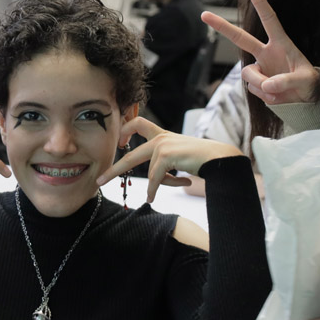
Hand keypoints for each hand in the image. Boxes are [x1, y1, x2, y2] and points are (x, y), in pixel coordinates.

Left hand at [96, 119, 242, 202]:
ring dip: (156, 186)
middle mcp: (161, 137)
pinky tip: (153, 197)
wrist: (219, 158)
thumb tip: (151, 187)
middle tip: (100, 181)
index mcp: (162, 134)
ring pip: (148, 171)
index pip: (138, 123)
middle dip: (114, 169)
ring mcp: (163, 145)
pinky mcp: (167, 154)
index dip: (125, 130)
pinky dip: (155, 189)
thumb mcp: (177, 158)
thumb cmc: (200, 160)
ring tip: (159, 194)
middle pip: (130, 153)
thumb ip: (162, 164)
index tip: (120, 142)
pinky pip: (155, 178)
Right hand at [201, 0, 319, 104]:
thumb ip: (288, 81)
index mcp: (281, 44)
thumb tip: (268, 85)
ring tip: (277, 93)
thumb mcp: (307, 81)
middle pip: (240, 37)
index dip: (261, 3)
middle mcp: (266, 53)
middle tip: (204, 15)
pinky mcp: (256, 83)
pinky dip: (264, 95)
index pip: (269, 20)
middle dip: (222, 26)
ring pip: (248, 73)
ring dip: (261, 84)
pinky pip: (253, 89)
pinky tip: (276, 97)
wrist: (307, 101)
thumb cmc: (311, 84)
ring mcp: (260, 68)